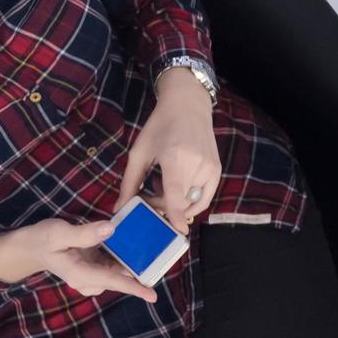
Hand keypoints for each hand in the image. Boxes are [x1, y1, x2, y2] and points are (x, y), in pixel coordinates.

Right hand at [0, 217, 155, 301]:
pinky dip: (122, 256)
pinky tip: (131, 242)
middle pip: (120, 277)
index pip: (112, 282)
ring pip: (118, 270)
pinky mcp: (93, 267)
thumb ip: (84, 234)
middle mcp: (88, 279)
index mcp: (81, 274)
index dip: (134, 288)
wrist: (29, 246)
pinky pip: (112, 264)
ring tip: (150, 246)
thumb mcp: (59, 233)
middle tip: (159, 253)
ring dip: (132, 261)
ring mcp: (91, 274)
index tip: (153, 296)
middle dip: (139, 268)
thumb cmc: (41, 240)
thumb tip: (111, 229)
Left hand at [121, 73, 222, 223]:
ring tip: (162, 187)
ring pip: (191, 201)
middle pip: (180, 202)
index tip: (177, 231)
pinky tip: (177, 192)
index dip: (175, 214)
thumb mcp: (139, 152)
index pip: (176, 194)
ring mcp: (210, 168)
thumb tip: (119, 208)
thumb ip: (129, 183)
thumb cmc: (159, 126)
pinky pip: (204, 197)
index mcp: (175, 158)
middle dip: (163, 207)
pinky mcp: (217, 170)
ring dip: (175, 203)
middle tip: (148, 197)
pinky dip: (191, 201)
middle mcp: (196, 165)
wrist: (188, 105)